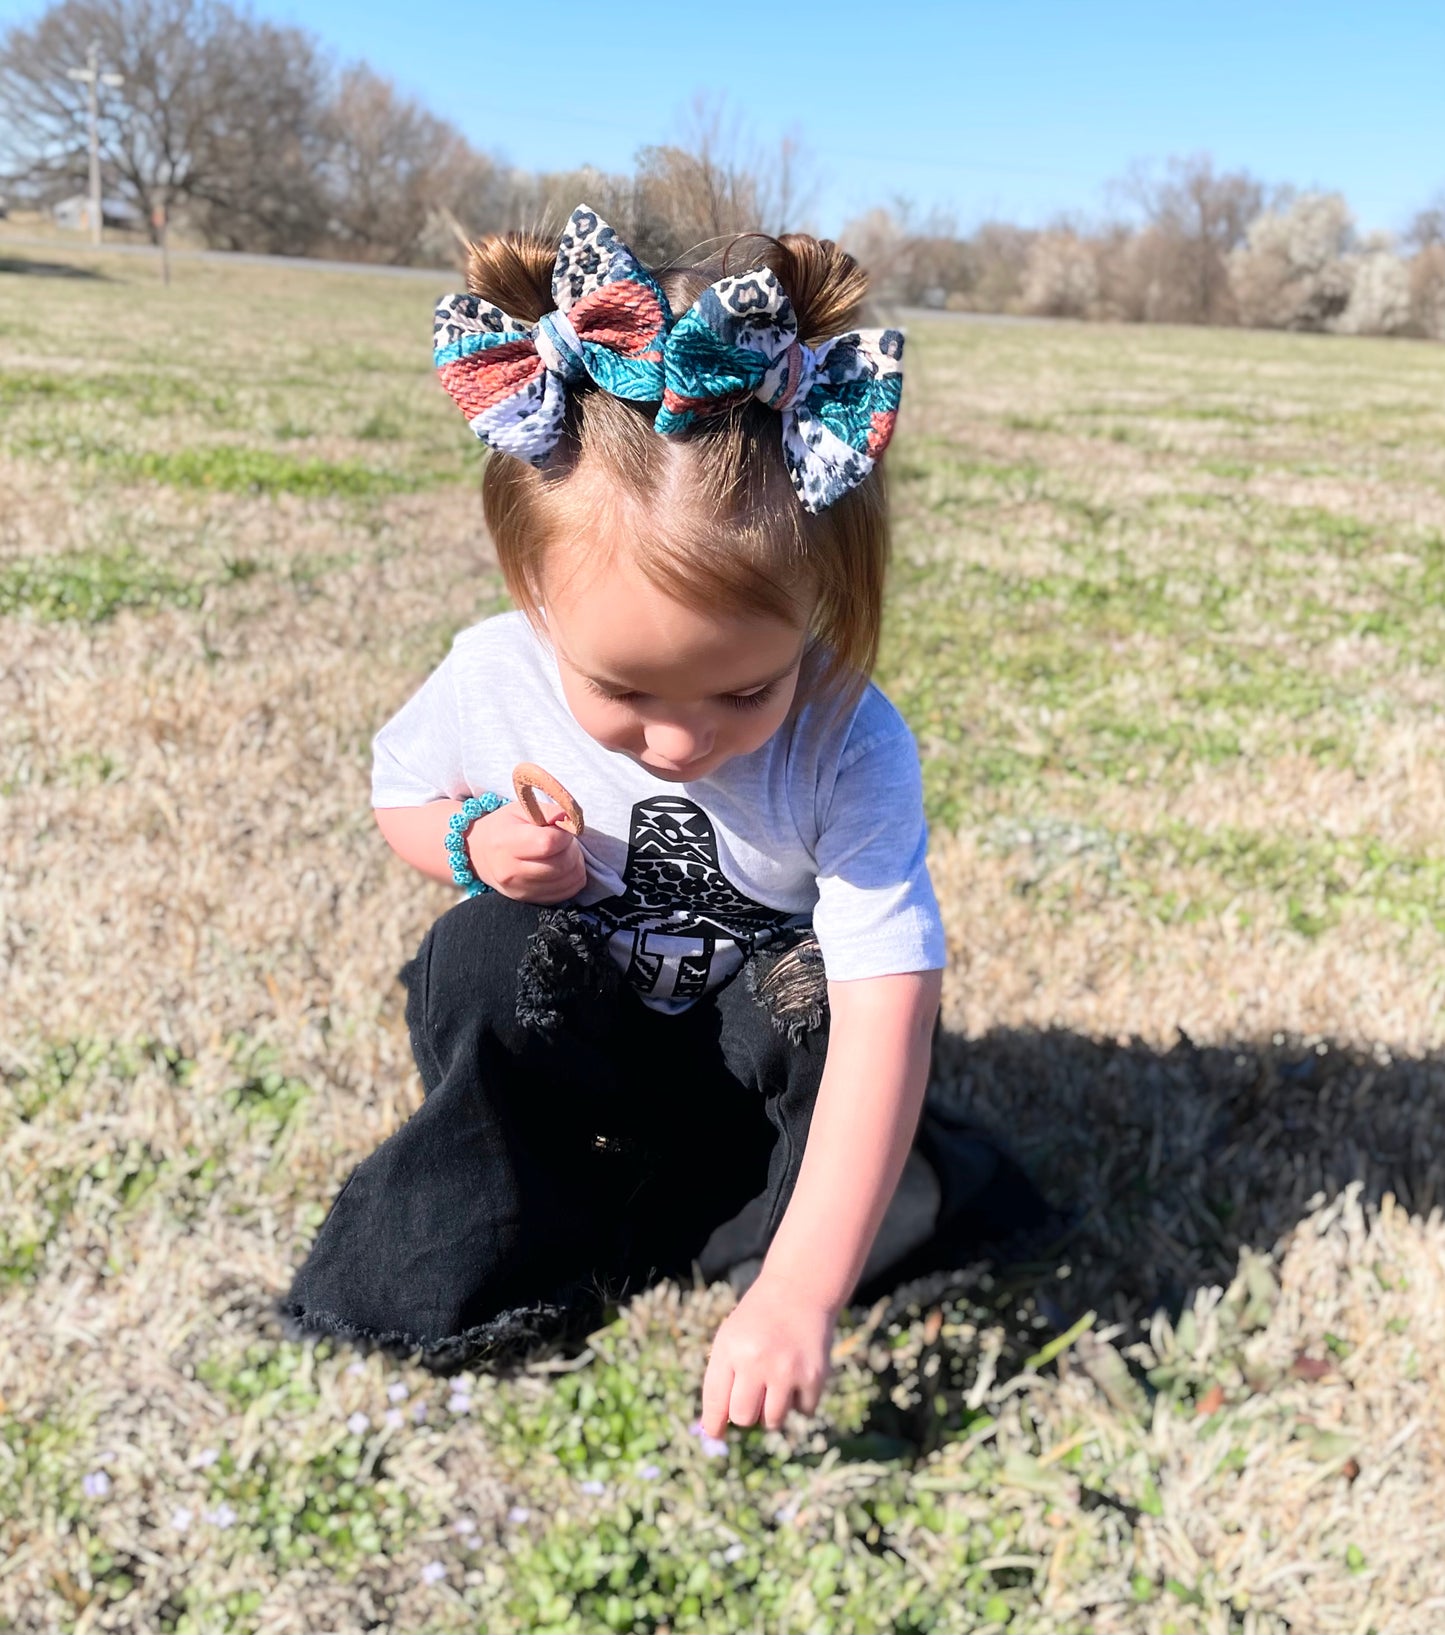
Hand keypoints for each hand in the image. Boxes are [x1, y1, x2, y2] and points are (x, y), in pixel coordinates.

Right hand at [469, 803, 585, 903]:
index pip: (549, 843)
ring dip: (575, 865)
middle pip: (561, 865)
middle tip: (566, 842)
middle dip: (572, 850)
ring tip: (565, 853)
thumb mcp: (521, 808)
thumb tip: (572, 820)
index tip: (561, 829)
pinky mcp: (528, 900)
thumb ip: (549, 811)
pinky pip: (565, 894)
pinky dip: (572, 880)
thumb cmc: (504, 826)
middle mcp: (511, 872)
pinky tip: (563, 868)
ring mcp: (519, 890)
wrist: (480, 853)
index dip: (564, 835)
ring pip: (567, 881)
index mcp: (506, 843)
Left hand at [700, 1272, 835, 1435]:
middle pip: (743, 1418)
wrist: (799, 1290)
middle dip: (747, 1412)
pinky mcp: (814, 1376)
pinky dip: (801, 1400)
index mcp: (730, 1349)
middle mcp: (756, 1360)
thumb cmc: (757, 1322)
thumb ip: (720, 1380)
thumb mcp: (730, 1339)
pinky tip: (799, 1373)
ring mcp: (787, 1370)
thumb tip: (715, 1430)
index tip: (716, 1434)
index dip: (714, 1424)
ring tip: (777, 1381)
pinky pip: (803, 1411)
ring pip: (773, 1421)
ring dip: (773, 1409)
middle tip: (754, 1395)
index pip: (715, 1401)